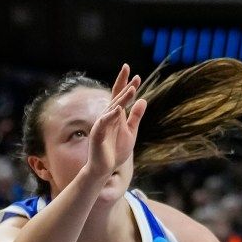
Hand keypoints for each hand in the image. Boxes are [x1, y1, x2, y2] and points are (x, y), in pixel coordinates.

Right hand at [83, 64, 145, 181]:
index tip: (137, 75)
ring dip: (122, 98)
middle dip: (124, 85)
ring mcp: (102, 124)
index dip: (127, 85)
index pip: (121, 97)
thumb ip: (135, 116)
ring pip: (112, 108)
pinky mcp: (97, 134)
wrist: (105, 168)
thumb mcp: (131, 132)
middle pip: (116, 98)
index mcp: (116, 115)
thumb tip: (143, 100)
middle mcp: (108, 116)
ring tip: (132, 89)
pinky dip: (110, 116)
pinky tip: (118, 109)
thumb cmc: (116, 150)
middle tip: (132, 73)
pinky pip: (103, 123)